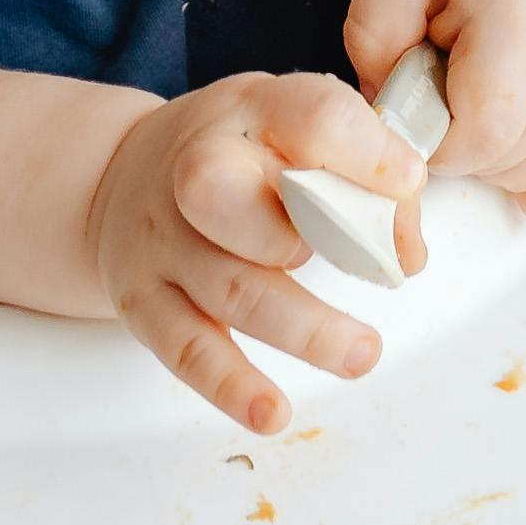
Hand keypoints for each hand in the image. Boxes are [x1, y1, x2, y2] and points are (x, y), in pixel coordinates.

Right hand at [85, 70, 413, 431]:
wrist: (116, 178)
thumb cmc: (234, 155)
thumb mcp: (290, 129)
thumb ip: (356, 171)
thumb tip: (404, 248)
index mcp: (249, 112)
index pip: (311, 116)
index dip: (367, 153)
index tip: (409, 184)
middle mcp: (194, 169)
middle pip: (227, 193)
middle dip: (303, 231)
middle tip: (365, 259)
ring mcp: (164, 240)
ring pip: (230, 286)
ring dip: (304, 328)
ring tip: (362, 353)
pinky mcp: (145, 303)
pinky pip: (188, 350)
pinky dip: (232, 386)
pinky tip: (273, 413)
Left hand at [345, 0, 525, 227]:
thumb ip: (373, 34)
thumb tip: (389, 114)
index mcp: (519, 20)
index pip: (484, 130)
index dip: (437, 139)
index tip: (421, 102)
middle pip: (500, 160)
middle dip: (457, 141)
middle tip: (453, 83)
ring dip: (492, 156)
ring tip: (489, 88)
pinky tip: (521, 142)